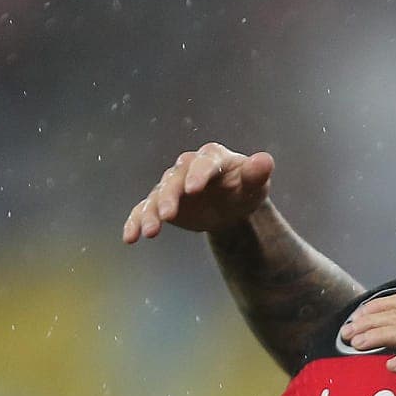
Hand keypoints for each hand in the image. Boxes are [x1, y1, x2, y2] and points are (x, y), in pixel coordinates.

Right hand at [122, 142, 273, 242]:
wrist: (232, 205)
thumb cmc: (244, 189)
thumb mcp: (255, 184)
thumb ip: (257, 173)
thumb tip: (264, 160)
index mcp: (212, 157)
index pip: (204, 164)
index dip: (198, 175)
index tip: (193, 189)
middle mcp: (187, 167)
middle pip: (174, 179)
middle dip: (170, 196)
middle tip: (168, 215)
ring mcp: (172, 184)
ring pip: (157, 195)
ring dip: (151, 213)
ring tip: (150, 232)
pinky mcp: (162, 201)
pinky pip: (145, 209)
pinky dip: (136, 221)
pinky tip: (131, 237)